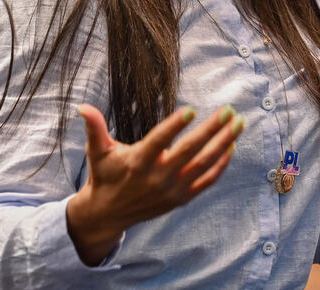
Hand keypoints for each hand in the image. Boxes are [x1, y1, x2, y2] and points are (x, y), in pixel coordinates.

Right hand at [66, 103, 243, 264]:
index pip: (159, 142)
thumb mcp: (97, 152)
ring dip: (224, 143)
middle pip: (190, 151)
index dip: (174, 126)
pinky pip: (207, 181)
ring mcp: (172, 189)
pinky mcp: (182, 198)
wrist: (108, 214)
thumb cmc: (104, 175)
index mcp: (138, 162)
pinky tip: (232, 147)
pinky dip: (221, 165)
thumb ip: (95, 128)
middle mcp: (158, 177)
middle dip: (211, 130)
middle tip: (228, 110)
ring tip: (238, 124)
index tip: (191, 110)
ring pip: (204, 164)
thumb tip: (82, 106)